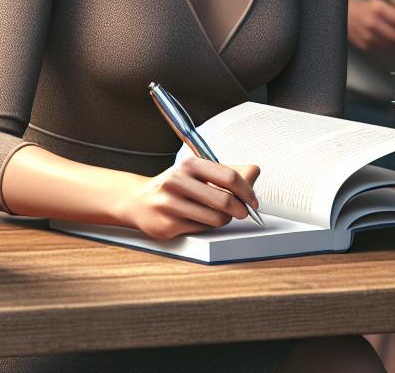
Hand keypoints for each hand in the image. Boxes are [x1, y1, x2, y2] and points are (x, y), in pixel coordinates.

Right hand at [127, 156, 260, 240]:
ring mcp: (170, 204)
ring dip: (224, 220)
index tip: (253, 201)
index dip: (247, 191)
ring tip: (219, 215)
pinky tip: (200, 220)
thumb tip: (254, 173)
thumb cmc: (176, 186)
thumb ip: (227, 172)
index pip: (229, 177)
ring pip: (216, 219)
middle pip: (225, 200)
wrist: (139, 201)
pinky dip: (208, 227)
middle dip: (240, 209)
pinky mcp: (167, 225)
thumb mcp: (198, 172)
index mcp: (189, 164)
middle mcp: (177, 181)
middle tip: (243, 212)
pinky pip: (202, 230)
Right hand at [348, 0, 394, 50]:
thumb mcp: (381, 1)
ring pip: (394, 46)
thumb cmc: (363, 8)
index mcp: (378, 9)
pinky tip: (392, 39)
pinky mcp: (365, 46)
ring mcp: (368, 36)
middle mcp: (372, 23)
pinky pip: (385, 49)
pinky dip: (391, 46)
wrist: (345, 15)